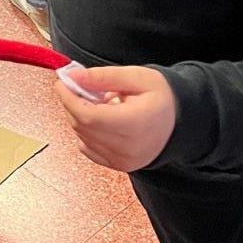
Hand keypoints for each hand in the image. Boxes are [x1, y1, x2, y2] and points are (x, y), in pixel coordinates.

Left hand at [53, 65, 175, 171]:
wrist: (180, 121)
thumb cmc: (162, 97)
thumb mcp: (136, 77)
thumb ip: (103, 76)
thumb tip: (73, 76)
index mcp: (135, 124)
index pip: (87, 115)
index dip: (69, 98)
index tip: (62, 82)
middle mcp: (128, 147)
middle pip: (82, 126)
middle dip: (73, 104)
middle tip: (81, 87)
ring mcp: (123, 160)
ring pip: (82, 136)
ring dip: (81, 117)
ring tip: (101, 103)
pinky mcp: (119, 165)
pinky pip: (87, 148)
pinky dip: (86, 132)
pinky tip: (103, 120)